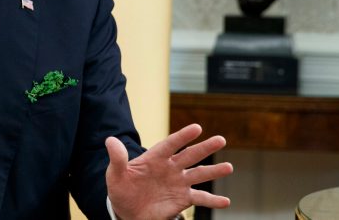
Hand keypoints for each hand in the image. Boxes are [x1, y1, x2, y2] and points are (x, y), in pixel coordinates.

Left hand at [105, 124, 232, 219]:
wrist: (127, 210)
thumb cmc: (122, 189)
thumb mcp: (115, 175)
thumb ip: (117, 159)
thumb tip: (110, 140)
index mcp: (154, 158)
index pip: (170, 144)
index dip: (183, 136)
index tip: (197, 128)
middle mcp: (170, 167)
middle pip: (189, 155)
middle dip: (204, 148)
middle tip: (221, 140)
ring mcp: (178, 182)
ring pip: (198, 174)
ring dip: (213, 171)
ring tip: (228, 167)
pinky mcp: (182, 198)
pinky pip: (200, 198)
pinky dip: (213, 201)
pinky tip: (225, 201)